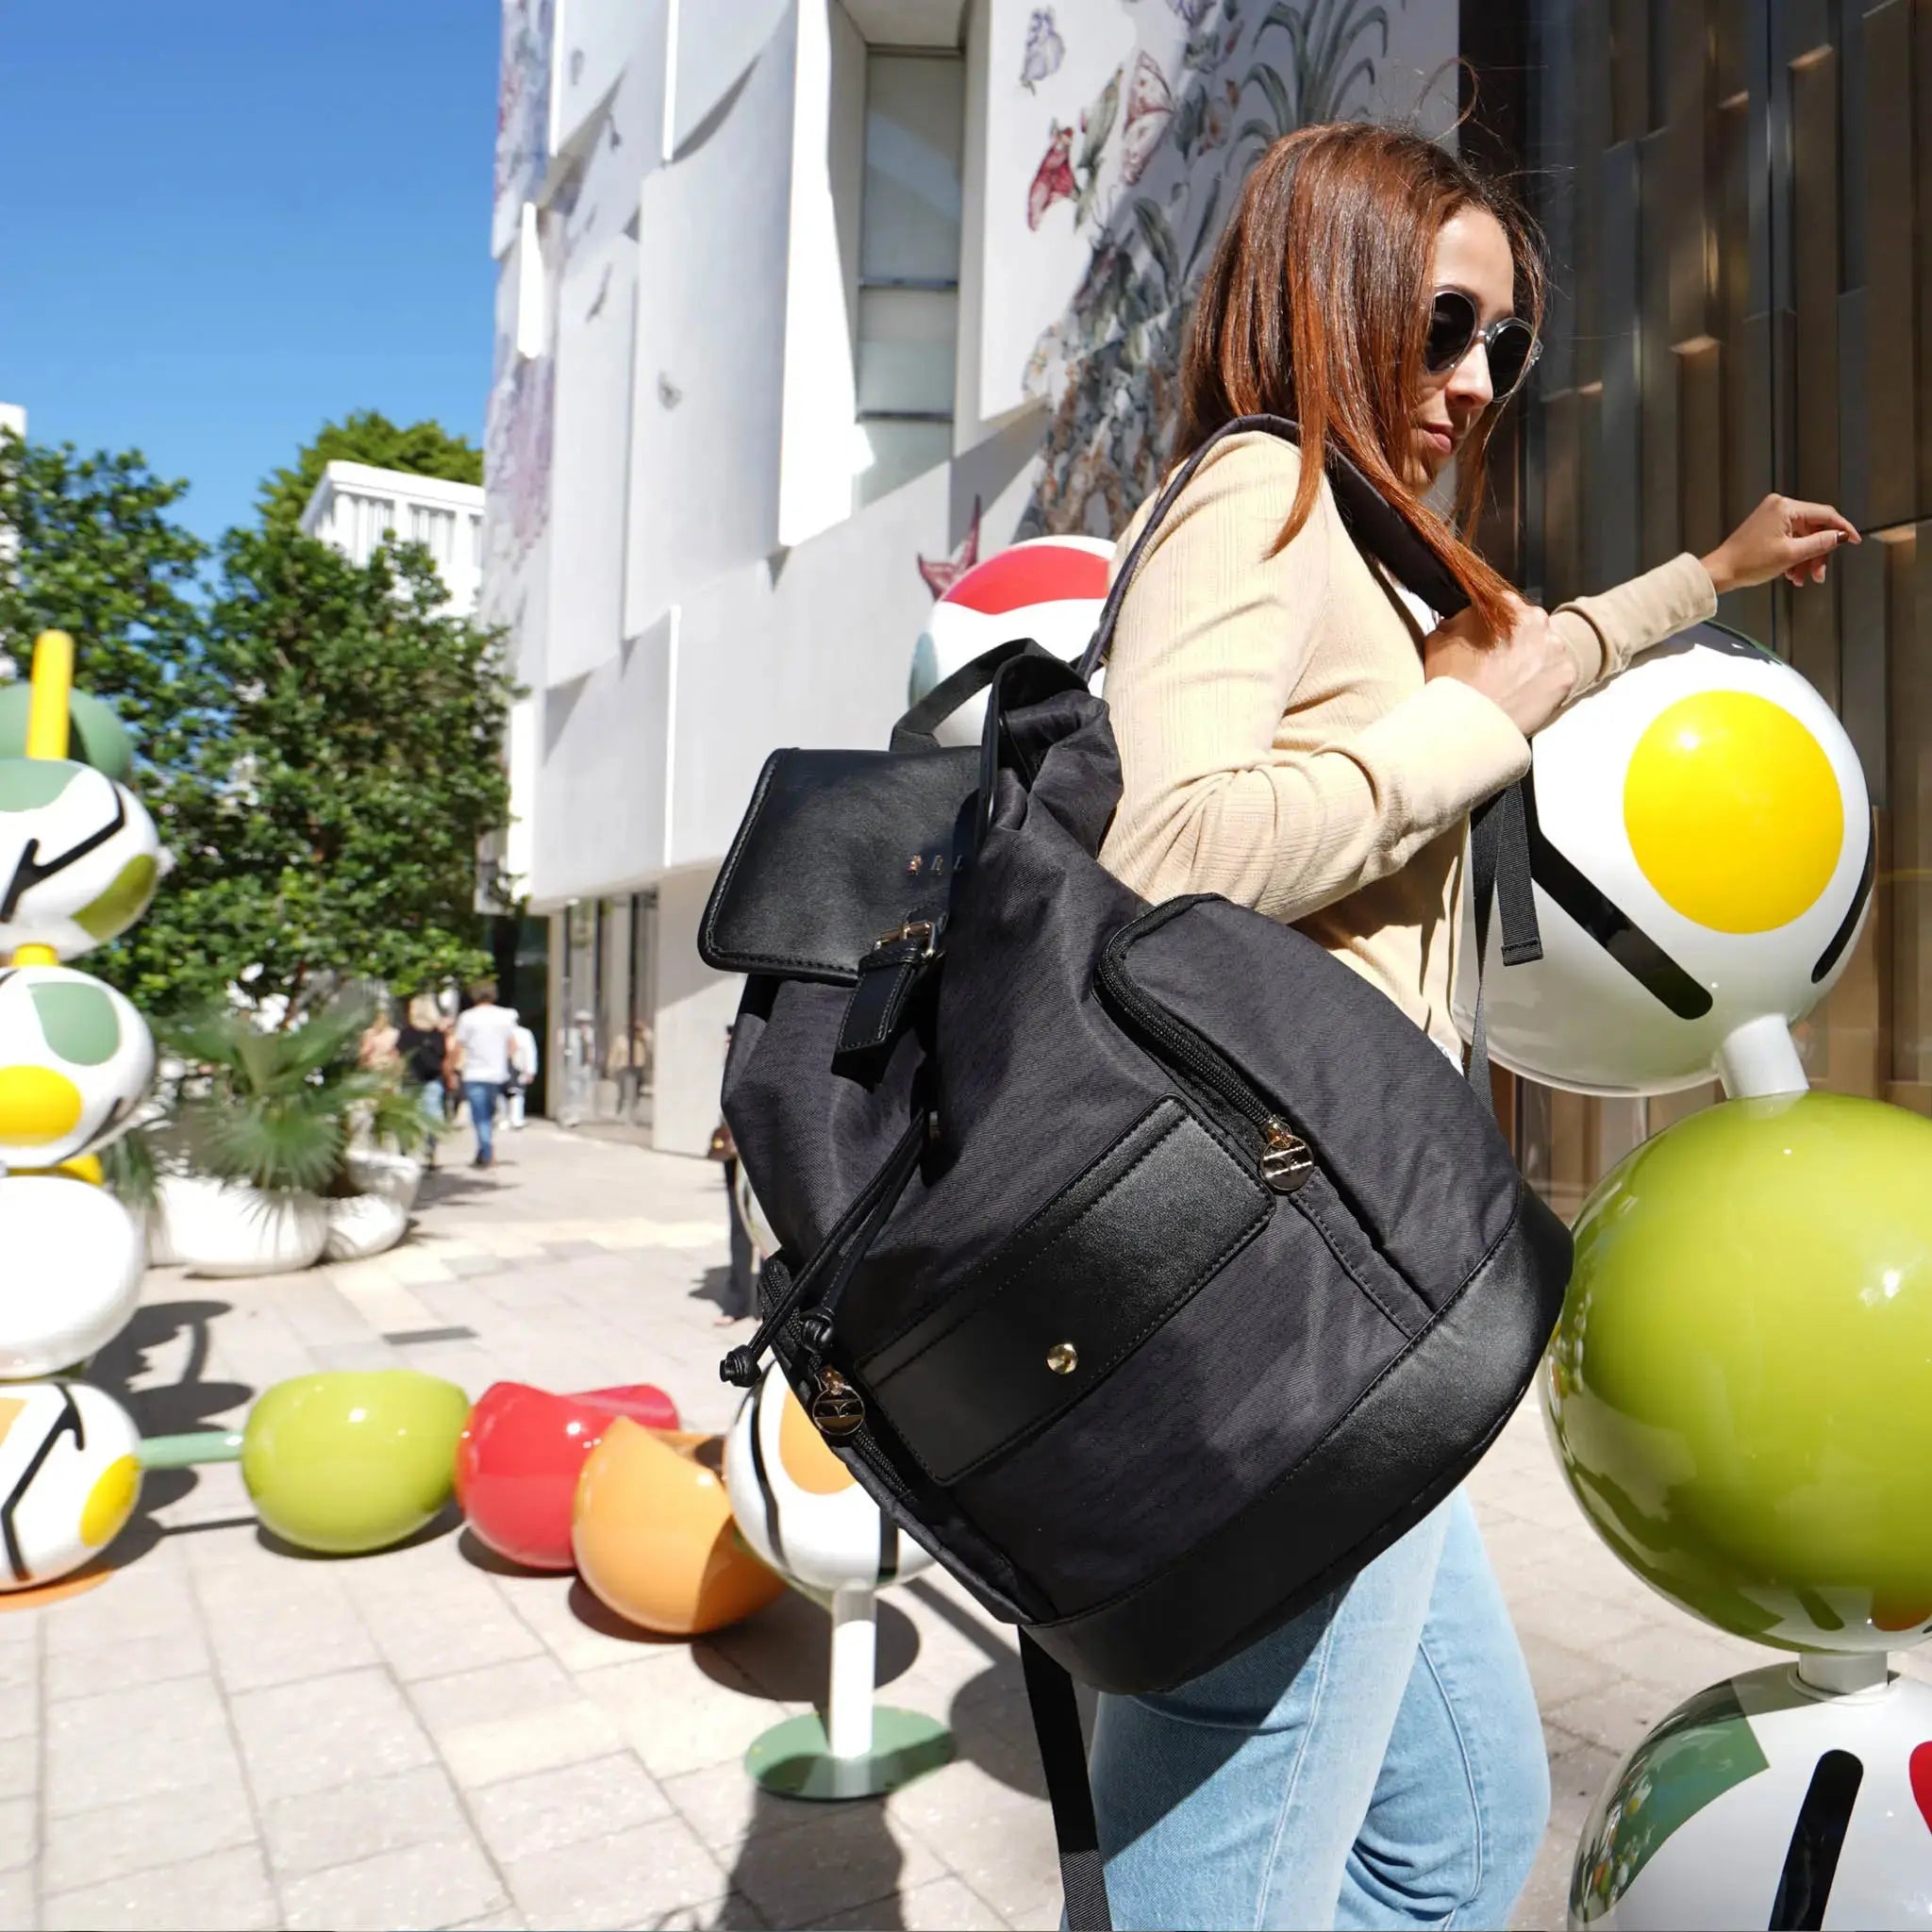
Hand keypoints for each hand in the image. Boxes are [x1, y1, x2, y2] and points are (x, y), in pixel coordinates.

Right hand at [1422, 599, 1576, 739]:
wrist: (1468, 721)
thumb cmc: (1451, 680)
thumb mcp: (1439, 638)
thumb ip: (1457, 621)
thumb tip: (1464, 621)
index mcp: (1506, 607)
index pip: (1504, 605)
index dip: (1494, 623)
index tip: (1487, 639)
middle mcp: (1537, 619)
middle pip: (1531, 625)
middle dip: (1518, 640)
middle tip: (1499, 663)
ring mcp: (1556, 647)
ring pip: (1547, 649)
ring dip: (1534, 660)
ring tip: (1513, 683)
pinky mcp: (1567, 675)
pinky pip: (1558, 675)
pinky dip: (1546, 683)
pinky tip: (1526, 695)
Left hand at [1701, 493, 1859, 592]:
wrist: (1720, 572)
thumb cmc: (1748, 563)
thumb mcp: (1791, 555)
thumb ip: (1820, 543)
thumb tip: (1841, 536)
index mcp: (1785, 507)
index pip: (1825, 514)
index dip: (1842, 529)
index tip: (1854, 541)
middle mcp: (1779, 507)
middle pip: (1814, 528)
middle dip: (1818, 553)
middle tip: (1818, 574)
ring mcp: (1772, 517)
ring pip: (1803, 538)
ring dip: (1806, 559)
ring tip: (1802, 579)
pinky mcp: (1766, 528)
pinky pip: (1790, 540)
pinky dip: (1794, 557)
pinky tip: (1791, 574)